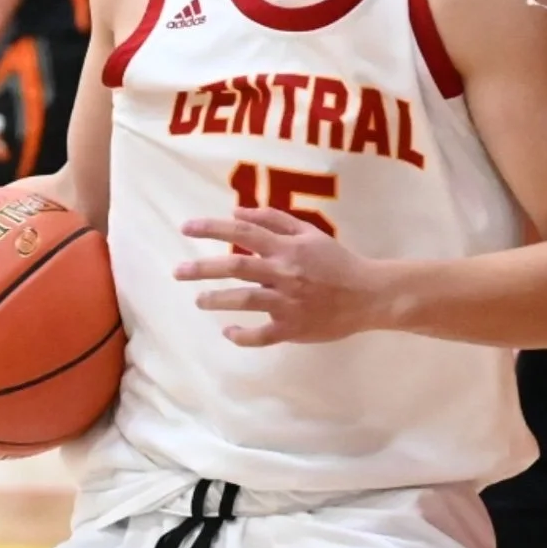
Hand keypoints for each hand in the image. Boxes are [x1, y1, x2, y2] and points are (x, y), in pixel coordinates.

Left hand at [175, 206, 382, 346]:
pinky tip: (227, 331)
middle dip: (202, 268)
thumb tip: (236, 212)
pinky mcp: (292, 328)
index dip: (212, 228)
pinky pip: (261, 336)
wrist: (368, 295)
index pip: (243, 232)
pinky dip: (242, 336)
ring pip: (245, 300)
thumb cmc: (336, 262)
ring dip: (217, 300)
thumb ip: (273, 220)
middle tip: (178, 271)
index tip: (186, 228)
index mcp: (287, 248)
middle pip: (236, 267)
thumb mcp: (309, 233)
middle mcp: (284, 273)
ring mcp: (287, 303)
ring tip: (198, 300)